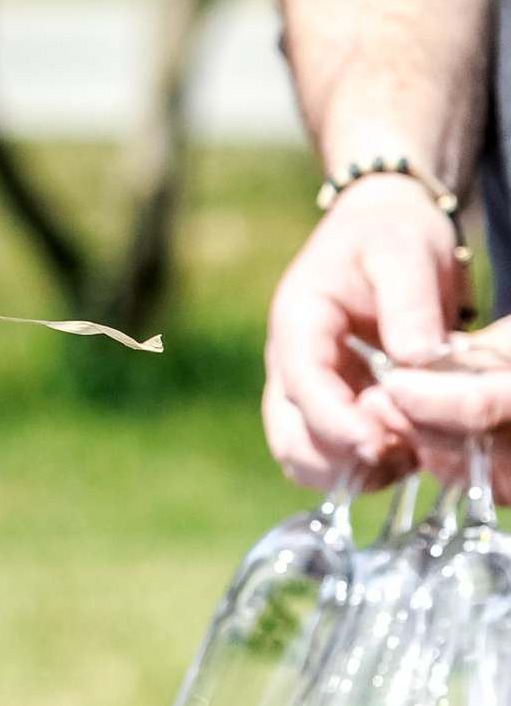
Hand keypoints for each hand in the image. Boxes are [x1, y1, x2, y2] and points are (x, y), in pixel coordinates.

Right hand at [263, 177, 471, 486]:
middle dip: (339, 457)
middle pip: (289, 434)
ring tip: (407, 455)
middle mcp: (291, 362)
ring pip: (304, 456)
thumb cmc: (393, 236)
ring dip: (351, 470)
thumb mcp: (405, 252)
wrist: (387, 235)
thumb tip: (416, 358)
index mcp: (299, 319)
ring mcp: (307, 389)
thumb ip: (410, 302)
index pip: (301, 381)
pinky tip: (406, 452)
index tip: (376, 445)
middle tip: (401, 453)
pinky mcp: (331, 408)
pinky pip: (333, 457)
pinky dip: (365, 468)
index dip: (334, 422)